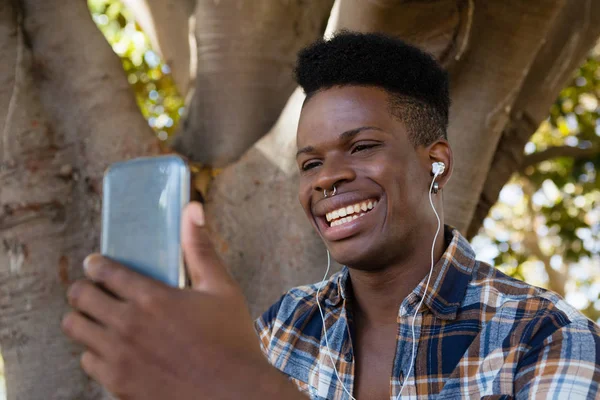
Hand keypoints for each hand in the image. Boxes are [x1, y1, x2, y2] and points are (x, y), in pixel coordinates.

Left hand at [62, 202, 300, 398]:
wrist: (234, 394)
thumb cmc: (232, 339)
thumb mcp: (222, 288)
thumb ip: (201, 247)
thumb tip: (194, 208)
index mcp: (152, 298)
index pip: (104, 271)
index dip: (95, 265)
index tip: (95, 265)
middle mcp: (128, 325)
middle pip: (80, 298)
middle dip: (83, 289)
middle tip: (94, 290)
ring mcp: (120, 357)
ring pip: (76, 329)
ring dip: (83, 318)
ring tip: (97, 317)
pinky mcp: (118, 384)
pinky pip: (87, 360)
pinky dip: (94, 351)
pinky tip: (111, 348)